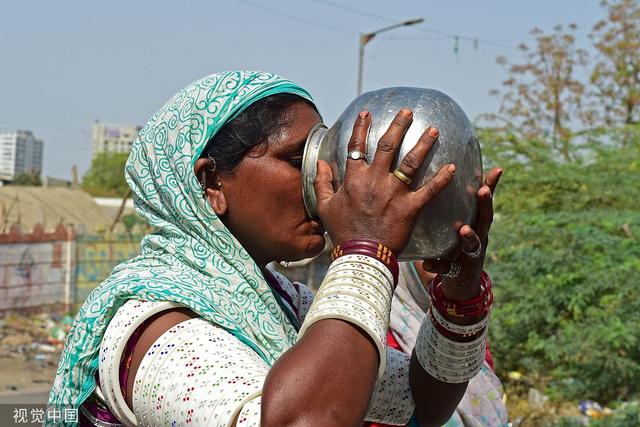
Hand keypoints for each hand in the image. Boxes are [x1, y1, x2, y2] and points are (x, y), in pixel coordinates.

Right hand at [314, 109, 455, 254]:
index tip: (367, 114)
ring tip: (434, 130)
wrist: (360, 255)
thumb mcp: (325, 206)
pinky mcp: (410, 208)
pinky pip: (429, 191)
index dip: (361, 128)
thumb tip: (321, 163)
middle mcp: (375, 180)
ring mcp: (394, 193)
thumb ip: (322, 183)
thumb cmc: (342, 232)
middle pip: (387, 146)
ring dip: (423, 144)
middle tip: (408, 112)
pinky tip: (452, 167)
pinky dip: (441, 179)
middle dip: (398, 126)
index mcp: (355, 179)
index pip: (357, 147)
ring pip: (411, 162)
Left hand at [422, 167, 502, 300]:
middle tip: (483, 191)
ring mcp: (471, 256)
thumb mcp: (460, 224)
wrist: (460, 285)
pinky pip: (448, 268)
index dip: (492, 186)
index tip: (497, 169)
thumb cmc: (458, 246)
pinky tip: (427, 264)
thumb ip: (458, 207)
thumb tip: (449, 172)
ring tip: (464, 229)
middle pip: (485, 219)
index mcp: (477, 223)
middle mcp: (479, 238)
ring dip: (470, 236)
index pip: (485, 202)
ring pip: (473, 244)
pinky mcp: (459, 272)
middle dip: (485, 205)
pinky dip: (438, 266)